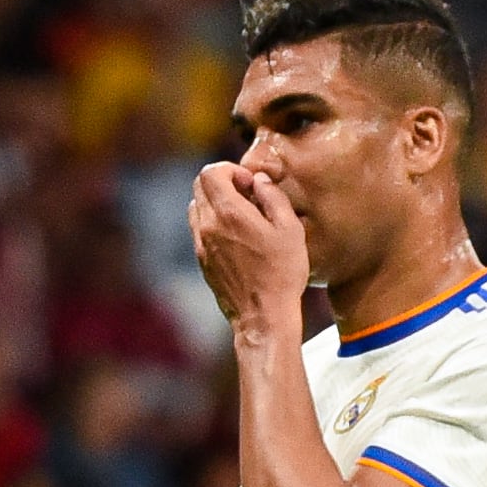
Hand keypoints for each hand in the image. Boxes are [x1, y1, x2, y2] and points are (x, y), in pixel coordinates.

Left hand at [188, 159, 310, 331]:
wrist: (263, 316)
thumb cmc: (282, 274)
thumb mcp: (290, 230)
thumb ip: (273, 197)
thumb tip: (258, 180)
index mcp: (229, 214)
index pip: (210, 172)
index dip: (230, 170)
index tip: (250, 185)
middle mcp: (208, 226)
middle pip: (199, 186)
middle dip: (222, 182)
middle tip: (247, 196)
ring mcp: (201, 244)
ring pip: (196, 206)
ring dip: (215, 202)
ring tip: (242, 216)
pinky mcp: (202, 260)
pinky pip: (199, 229)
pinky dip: (213, 222)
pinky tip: (237, 237)